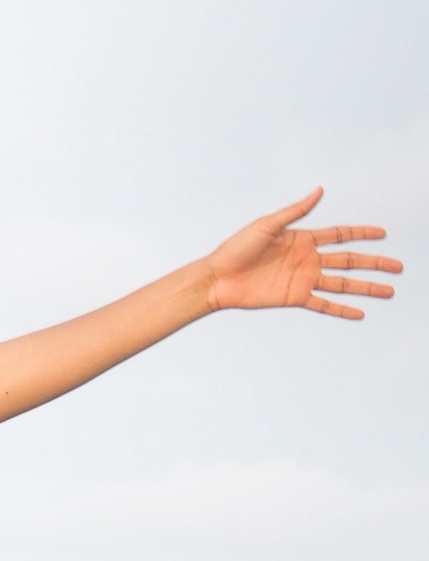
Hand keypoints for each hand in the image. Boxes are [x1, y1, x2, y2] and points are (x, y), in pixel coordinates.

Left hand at [208, 187, 401, 317]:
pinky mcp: (295, 298)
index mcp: (304, 238)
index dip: (362, 234)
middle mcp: (308, 260)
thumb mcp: (268, 224)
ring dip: (366, 288)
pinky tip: (360, 314)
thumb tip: (320, 190)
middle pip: (350, 261)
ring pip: (343, 284)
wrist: (219, 277)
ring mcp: (303, 280)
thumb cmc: (238, 247)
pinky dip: (342, 310)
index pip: (341, 235)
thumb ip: (296, 211)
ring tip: (389, 291)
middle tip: (398, 267)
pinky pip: (324, 305)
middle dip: (375, 263)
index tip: (383, 234)